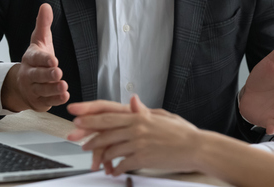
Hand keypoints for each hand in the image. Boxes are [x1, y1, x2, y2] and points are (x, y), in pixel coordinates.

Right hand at [1, 3, 68, 111]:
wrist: (22, 85)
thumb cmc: (36, 60)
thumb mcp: (39, 41)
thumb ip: (43, 24)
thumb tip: (46, 6)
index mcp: (30, 58)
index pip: (36, 58)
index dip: (44, 59)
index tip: (53, 60)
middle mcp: (29, 74)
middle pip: (37, 75)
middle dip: (47, 75)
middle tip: (58, 73)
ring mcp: (33, 89)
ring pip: (43, 90)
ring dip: (53, 89)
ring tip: (64, 86)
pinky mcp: (38, 101)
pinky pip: (47, 101)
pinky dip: (56, 100)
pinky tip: (65, 96)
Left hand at [68, 95, 200, 175]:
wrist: (196, 147)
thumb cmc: (181, 132)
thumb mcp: (162, 116)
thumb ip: (144, 110)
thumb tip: (132, 101)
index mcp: (140, 116)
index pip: (108, 116)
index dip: (90, 118)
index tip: (77, 119)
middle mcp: (137, 128)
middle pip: (105, 132)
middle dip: (88, 136)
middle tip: (78, 141)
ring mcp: (139, 143)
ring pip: (111, 150)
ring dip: (102, 156)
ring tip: (97, 161)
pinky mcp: (143, 158)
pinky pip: (122, 164)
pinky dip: (116, 169)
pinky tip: (114, 171)